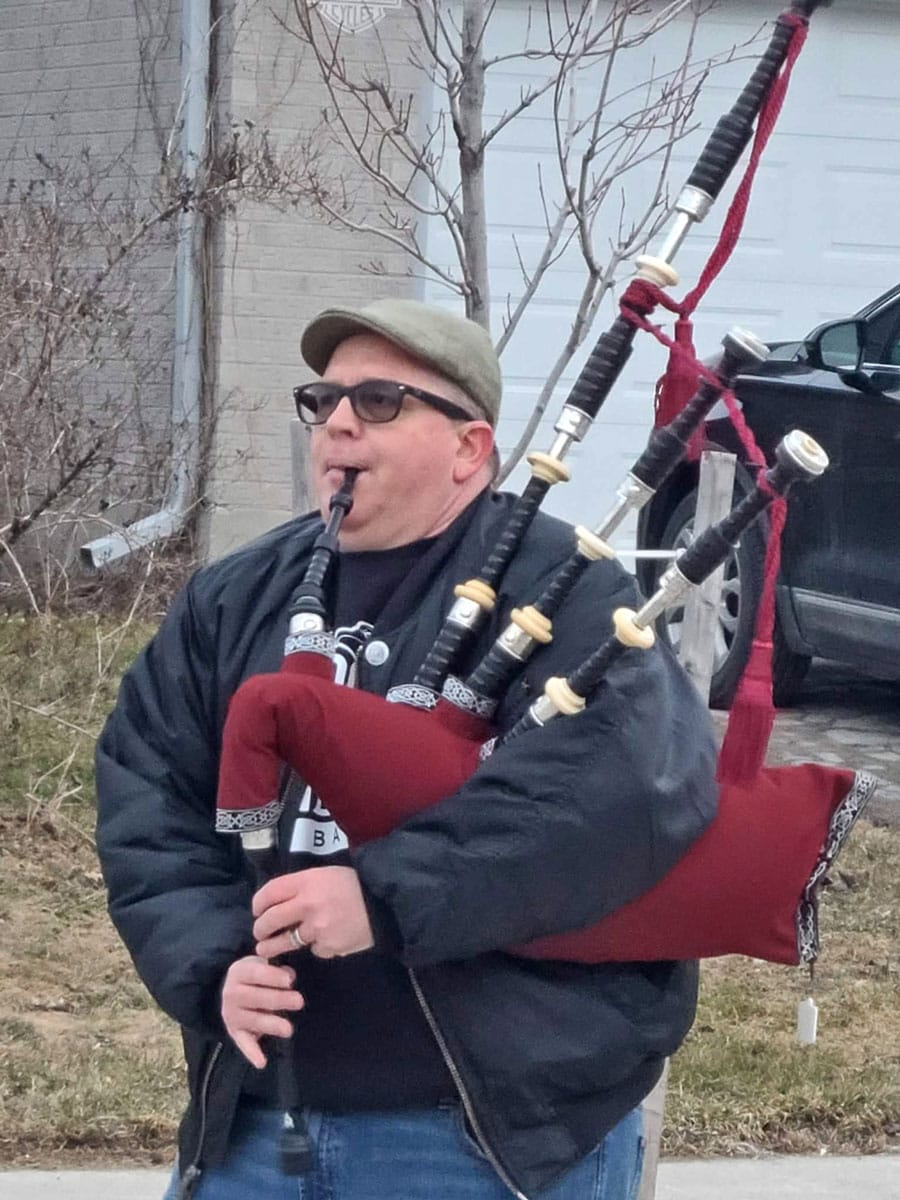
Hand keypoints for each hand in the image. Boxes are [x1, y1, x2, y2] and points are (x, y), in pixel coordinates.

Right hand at [221, 955, 304, 1068]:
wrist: (234, 989)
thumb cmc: (257, 975)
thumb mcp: (263, 964)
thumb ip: (276, 969)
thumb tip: (290, 977)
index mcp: (239, 972)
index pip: (255, 973)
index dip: (272, 976)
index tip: (290, 980)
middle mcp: (230, 993)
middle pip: (255, 997)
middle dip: (278, 999)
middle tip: (299, 1001)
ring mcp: (231, 1014)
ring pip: (252, 1020)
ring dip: (271, 1025)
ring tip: (288, 1029)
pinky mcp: (234, 1032)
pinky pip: (243, 1043)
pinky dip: (251, 1053)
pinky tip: (262, 1062)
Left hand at [252, 866, 374, 959]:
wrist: (385, 904)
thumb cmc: (354, 885)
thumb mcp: (325, 875)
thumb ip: (302, 887)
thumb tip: (278, 902)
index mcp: (306, 882)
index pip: (269, 893)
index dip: (258, 904)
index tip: (257, 912)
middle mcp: (308, 904)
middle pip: (270, 920)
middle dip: (260, 929)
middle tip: (260, 933)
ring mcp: (317, 928)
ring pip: (286, 942)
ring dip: (274, 947)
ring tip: (267, 950)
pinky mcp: (328, 946)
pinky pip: (314, 949)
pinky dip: (316, 946)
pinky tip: (326, 938)